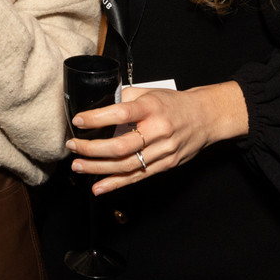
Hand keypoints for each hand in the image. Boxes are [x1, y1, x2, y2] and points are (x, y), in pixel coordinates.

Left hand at [66, 81, 248, 194]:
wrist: (205, 117)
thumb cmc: (174, 103)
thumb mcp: (150, 92)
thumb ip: (126, 99)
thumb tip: (100, 105)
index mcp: (152, 107)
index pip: (121, 113)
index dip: (97, 119)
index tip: (79, 121)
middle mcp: (158, 130)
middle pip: (121, 146)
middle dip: (92, 149)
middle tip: (73, 147)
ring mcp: (163, 151)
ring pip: (126, 165)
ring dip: (98, 168)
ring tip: (78, 166)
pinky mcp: (165, 165)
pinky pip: (137, 177)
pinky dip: (116, 184)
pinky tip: (98, 187)